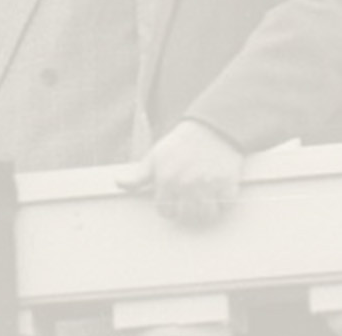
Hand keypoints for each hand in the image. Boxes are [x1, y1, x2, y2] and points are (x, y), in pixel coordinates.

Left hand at [117, 120, 243, 226]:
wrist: (211, 129)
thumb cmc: (179, 145)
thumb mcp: (155, 157)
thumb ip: (138, 176)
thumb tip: (118, 183)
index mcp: (167, 179)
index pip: (164, 211)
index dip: (168, 209)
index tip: (172, 203)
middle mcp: (187, 184)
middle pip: (187, 216)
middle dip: (186, 213)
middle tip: (189, 204)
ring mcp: (208, 185)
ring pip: (207, 216)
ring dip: (205, 212)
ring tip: (203, 202)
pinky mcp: (228, 183)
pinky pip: (225, 207)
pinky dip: (222, 204)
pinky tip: (217, 194)